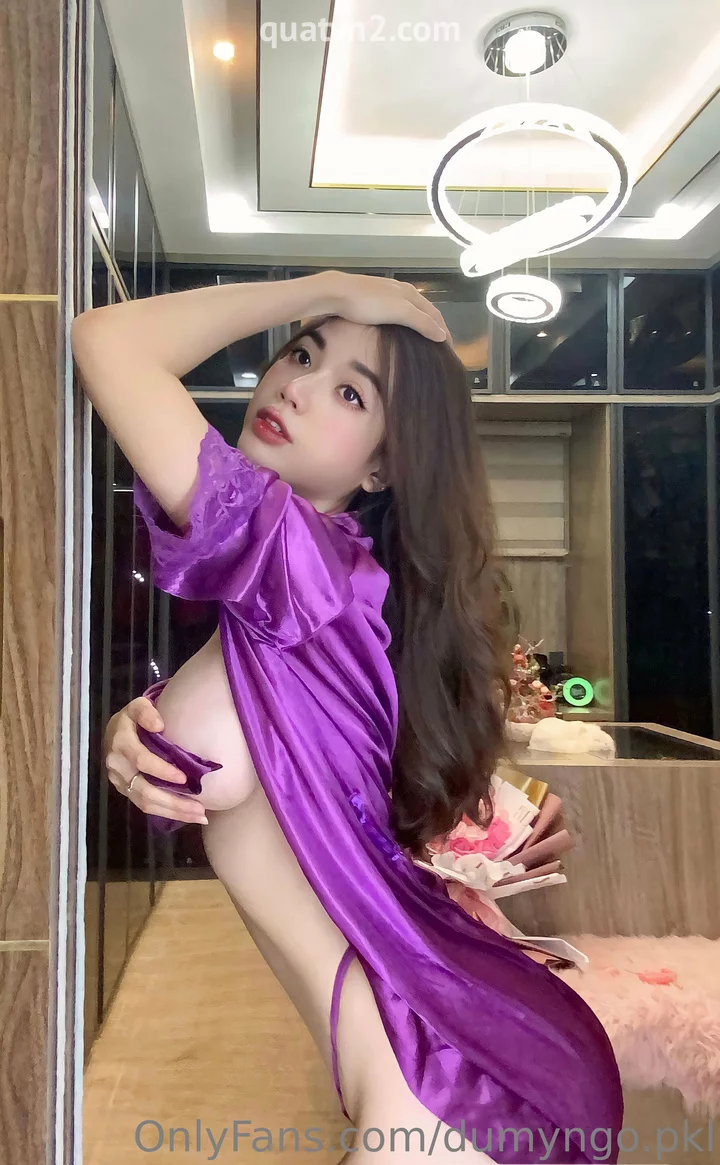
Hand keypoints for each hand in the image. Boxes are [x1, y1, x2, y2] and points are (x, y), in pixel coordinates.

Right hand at [103, 697, 208, 825]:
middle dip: (173, 801)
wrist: (114, 732)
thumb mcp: (137, 706)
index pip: (141, 760)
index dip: (161, 771)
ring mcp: (120, 782)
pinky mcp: (125, 791)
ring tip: (200, 816)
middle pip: (144, 790)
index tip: (184, 778)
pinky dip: (166, 812)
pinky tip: (187, 815)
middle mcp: (117, 766)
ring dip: (173, 812)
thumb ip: (146, 711)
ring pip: (145, 803)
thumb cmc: (133, 719)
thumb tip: (159, 725)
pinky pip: (145, 806)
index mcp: (121, 743)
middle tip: (200, 808)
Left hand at [313, 271, 449, 341]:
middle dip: (434, 326)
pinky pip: (396, 311)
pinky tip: (399, 329)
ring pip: (411, 309)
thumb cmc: (369, 303)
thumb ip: (421, 322)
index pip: (435, 313)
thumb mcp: (399, 312)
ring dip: (420, 324)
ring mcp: (386, 293)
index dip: (444, 330)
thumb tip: (442, 335)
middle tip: (439, 346)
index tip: (449, 349)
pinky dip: (405, 322)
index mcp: (411, 293)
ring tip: (422, 340)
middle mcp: (402, 290)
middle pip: (425, 310)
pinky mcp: (372, 298)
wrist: (336, 293)